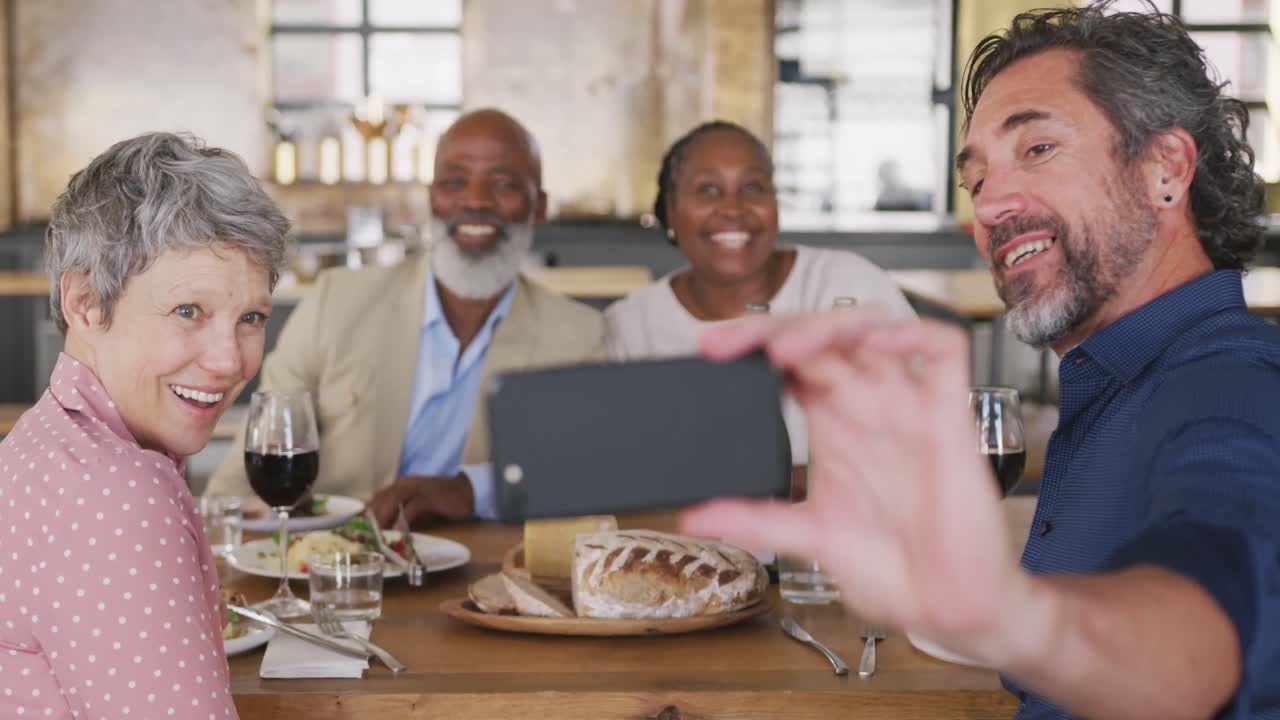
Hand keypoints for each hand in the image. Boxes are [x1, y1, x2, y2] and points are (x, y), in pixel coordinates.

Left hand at [366, 474, 474, 528]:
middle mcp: (405, 484)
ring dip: (383, 516)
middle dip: (370, 515)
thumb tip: (386, 529)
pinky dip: (403, 518)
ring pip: (393, 499)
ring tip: (376, 531)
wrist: (466, 491)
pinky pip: (412, 507)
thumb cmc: (442, 501)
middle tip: (362, 532)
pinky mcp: (428, 496)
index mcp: (401, 485)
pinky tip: (398, 530)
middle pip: (382, 497)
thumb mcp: (417, 507)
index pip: (377, 497)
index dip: (365, 511)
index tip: (354, 526)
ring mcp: (417, 488)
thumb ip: (402, 514)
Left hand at [680, 310, 1037, 663]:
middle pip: (820, 335)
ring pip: (871, 329)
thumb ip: (756, 520)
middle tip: (726, 345)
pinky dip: (914, 334)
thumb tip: (694, 515)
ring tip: (787, 348)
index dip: (749, 346)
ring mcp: (907, 404)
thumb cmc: (894, 567)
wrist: (950, 607)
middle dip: (771, 330)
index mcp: (832, 422)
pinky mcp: (949, 415)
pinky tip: (880, 342)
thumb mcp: (812, 537)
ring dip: (828, 326)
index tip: (708, 353)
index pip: (788, 360)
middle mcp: (867, 404)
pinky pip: (943, 351)